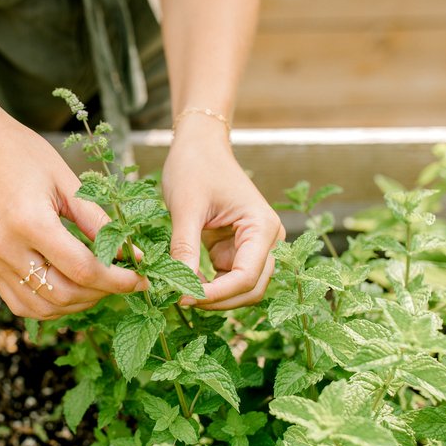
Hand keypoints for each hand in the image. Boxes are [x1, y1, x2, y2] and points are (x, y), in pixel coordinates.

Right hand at [0, 115, 147, 319]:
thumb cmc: (22, 153)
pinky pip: (20, 302)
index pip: (83, 269)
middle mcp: (7, 248)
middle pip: (63, 294)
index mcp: (30, 223)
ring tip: (98, 286)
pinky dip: (49, 305)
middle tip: (124, 280)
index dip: (118, 279)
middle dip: (102, 293)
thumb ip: (97, 221)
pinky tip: (69, 289)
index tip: (141, 277)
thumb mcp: (66, 180)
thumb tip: (131, 253)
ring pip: (42, 307)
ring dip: (77, 304)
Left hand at [162, 116, 284, 309]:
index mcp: (262, 226)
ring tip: (179, 291)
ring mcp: (254, 245)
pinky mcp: (237, 248)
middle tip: (179, 300)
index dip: (217, 294)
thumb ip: (184, 248)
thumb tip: (179, 287)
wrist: (198, 145)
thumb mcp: (185, 207)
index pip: (247, 276)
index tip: (184, 298)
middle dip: (218, 300)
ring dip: (214, 296)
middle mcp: (267, 239)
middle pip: (251, 288)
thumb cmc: (194, 167)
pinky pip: (227, 277)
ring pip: (241, 288)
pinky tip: (185, 281)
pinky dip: (208, 285)